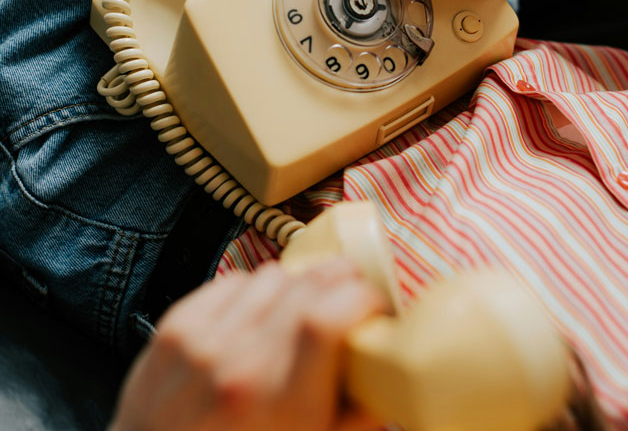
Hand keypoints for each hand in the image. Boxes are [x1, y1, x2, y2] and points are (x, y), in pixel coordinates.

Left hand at [110, 259, 386, 430]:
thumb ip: (358, 415)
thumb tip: (388, 368)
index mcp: (278, 404)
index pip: (326, 317)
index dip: (361, 298)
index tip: (374, 305)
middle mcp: (237, 364)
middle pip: (305, 284)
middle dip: (341, 277)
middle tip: (350, 293)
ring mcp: (201, 341)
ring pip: (272, 275)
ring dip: (297, 285)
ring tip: (299, 311)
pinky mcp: (175, 326)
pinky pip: (233, 280)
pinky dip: (254, 290)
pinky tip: (257, 316)